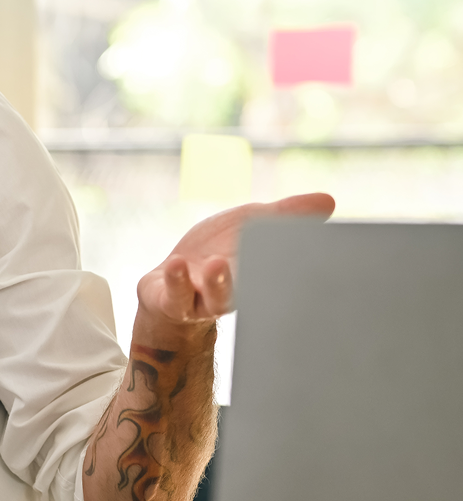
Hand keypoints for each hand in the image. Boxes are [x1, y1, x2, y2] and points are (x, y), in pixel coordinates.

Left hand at [137, 193, 335, 333]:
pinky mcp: (172, 301)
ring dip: (218, 282)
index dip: (295, 265)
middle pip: (258, 288)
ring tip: (216, 264)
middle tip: (272, 266)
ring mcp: (203, 300)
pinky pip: (176, 295)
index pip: (283, 272)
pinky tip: (178, 262)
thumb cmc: (218, 250)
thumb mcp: (251, 224)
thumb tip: (329, 200)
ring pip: (215, 298)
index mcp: (260, 275)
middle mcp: (236, 292)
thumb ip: (285, 215)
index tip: (313, 256)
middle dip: (266, 278)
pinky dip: (177, 280)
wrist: (171, 279)